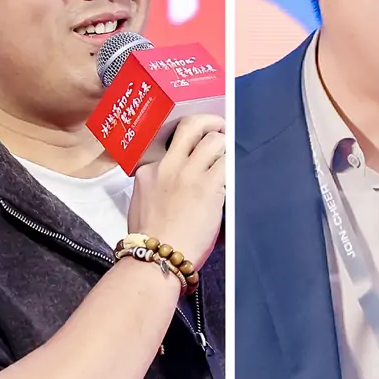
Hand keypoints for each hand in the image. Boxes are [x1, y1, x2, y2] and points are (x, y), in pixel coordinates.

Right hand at [128, 114, 225, 269]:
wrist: (156, 257)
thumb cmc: (151, 240)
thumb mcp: (142, 203)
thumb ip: (158, 186)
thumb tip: (177, 184)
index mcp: (148, 170)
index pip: (172, 144)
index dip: (190, 144)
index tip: (200, 149)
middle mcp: (168, 166)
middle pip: (191, 126)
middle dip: (211, 121)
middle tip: (222, 128)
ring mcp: (189, 174)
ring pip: (215, 140)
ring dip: (227, 146)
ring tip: (231, 157)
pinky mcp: (209, 186)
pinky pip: (228, 163)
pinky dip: (234, 165)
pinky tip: (236, 173)